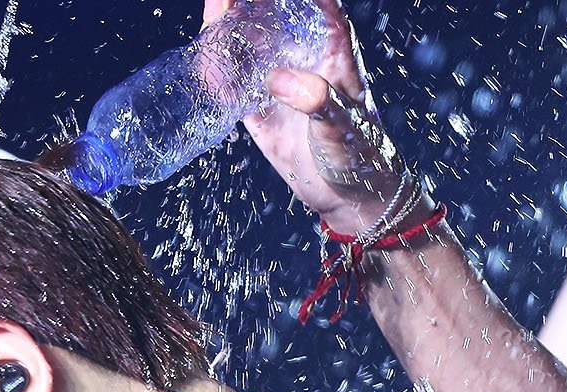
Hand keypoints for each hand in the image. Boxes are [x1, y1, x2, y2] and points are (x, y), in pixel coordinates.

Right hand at [201, 0, 430, 235]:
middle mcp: (301, 54)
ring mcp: (278, 80)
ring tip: (210, 25)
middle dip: (243, 4)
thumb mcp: (343, 124)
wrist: (347, 196)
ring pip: (246, 43)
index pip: (305, 1)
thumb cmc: (359, 153)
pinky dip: (218, 76)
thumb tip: (277, 79)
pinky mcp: (259, 109)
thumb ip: (316, 99)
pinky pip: (233, 84)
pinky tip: (207, 70)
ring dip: (225, 32)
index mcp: (330, 44)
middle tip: (221, 1)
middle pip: (268, 12)